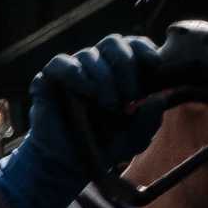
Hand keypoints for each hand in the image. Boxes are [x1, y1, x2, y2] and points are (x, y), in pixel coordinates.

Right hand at [0, 34, 165, 207]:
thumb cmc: (106, 146)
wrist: (69, 165)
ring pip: (89, 55)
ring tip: (108, 106)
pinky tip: (84, 90)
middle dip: (125, 63)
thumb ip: (150, 119)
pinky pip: (60, 63)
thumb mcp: (135, 137)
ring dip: (103, 78)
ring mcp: (72, 71)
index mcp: (120, 72)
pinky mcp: (48, 79)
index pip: (133, 46)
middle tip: (131, 93)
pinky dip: (73, 72)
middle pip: (112, 42)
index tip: (155, 64)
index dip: (144, 49)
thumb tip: (159, 98)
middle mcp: (97, 67)